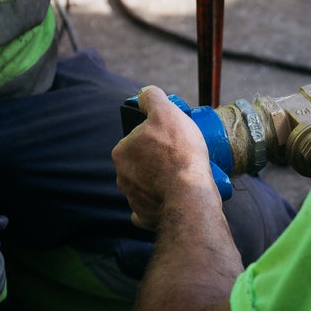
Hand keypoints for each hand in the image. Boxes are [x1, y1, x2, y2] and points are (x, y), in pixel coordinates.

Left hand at [112, 86, 218, 230]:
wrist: (189, 196)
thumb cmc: (178, 152)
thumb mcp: (166, 112)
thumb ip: (152, 97)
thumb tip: (145, 93)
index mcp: (121, 151)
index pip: (138, 138)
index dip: (157, 136)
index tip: (174, 139)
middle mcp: (122, 176)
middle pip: (142, 162)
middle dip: (158, 159)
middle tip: (182, 157)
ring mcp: (132, 199)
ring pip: (146, 184)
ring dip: (160, 181)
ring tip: (183, 178)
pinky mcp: (144, 217)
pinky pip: (149, 208)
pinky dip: (158, 204)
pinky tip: (171, 198)